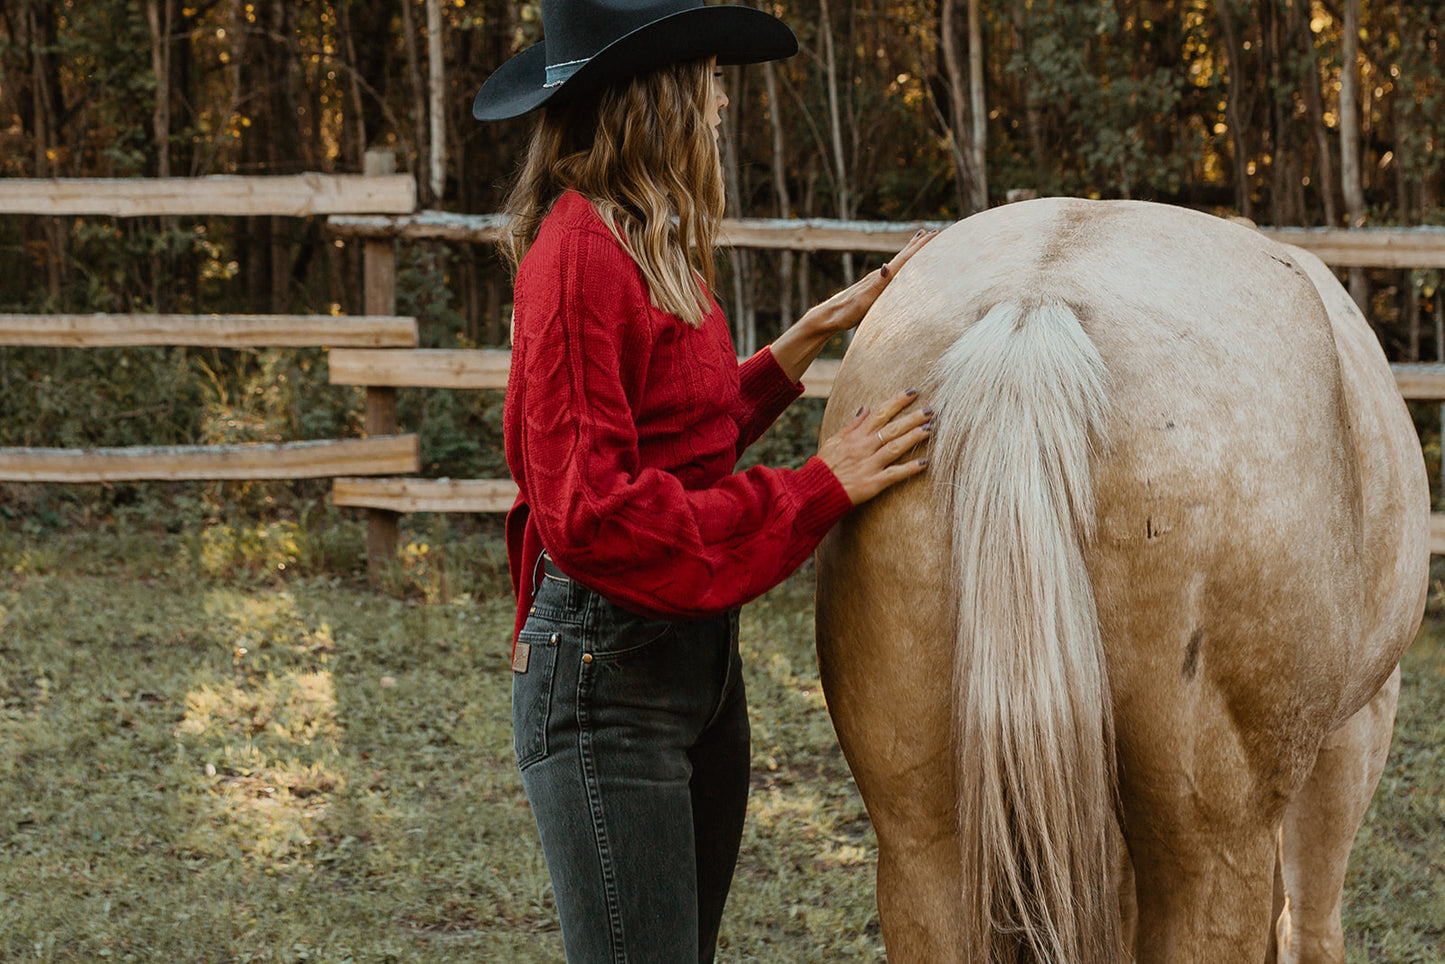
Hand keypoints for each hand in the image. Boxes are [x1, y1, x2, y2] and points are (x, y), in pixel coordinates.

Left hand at [798, 227, 940, 337]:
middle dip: (918, 245)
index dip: (920, 247)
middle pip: (903, 256)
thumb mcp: (863, 300)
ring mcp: (876, 280)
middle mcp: (880, 275)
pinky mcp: (873, 287)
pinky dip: (902, 265)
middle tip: (934, 232)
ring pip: (899, 262)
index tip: (935, 234)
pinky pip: (894, 272)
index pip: (905, 259)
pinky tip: (901, 266)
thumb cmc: (846, 311)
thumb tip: (887, 265)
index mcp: (881, 278)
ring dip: (911, 251)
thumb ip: (877, 284)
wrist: (828, 317)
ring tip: (920, 240)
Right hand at [818, 388, 931, 504]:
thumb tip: (865, 409)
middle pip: (892, 429)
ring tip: (929, 430)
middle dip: (912, 418)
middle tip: (931, 411)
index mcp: (855, 436)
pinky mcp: (872, 483)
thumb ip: (851, 425)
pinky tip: (924, 463)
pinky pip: (893, 474)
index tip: (913, 392)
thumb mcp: (833, 441)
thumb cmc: (824, 466)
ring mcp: (869, 465)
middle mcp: (864, 447)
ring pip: (894, 447)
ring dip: (913, 438)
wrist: (816, 491)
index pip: (880, 414)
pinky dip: (909, 469)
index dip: (897, 402)